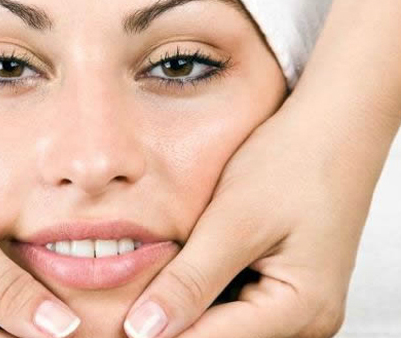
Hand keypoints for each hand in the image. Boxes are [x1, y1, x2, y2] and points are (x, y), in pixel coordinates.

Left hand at [122, 100, 390, 337]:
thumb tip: (144, 330)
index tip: (116, 320)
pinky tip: (173, 271)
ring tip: (143, 284)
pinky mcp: (282, 290)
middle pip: (218, 337)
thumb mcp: (233, 220)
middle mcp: (304, 320)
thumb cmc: (290, 163)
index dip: (158, 334)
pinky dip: (199, 292)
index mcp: (301, 309)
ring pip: (221, 325)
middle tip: (124, 300)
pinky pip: (233, 306)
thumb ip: (190, 279)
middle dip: (171, 320)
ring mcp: (295, 307)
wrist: (330, 130)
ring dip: (183, 308)